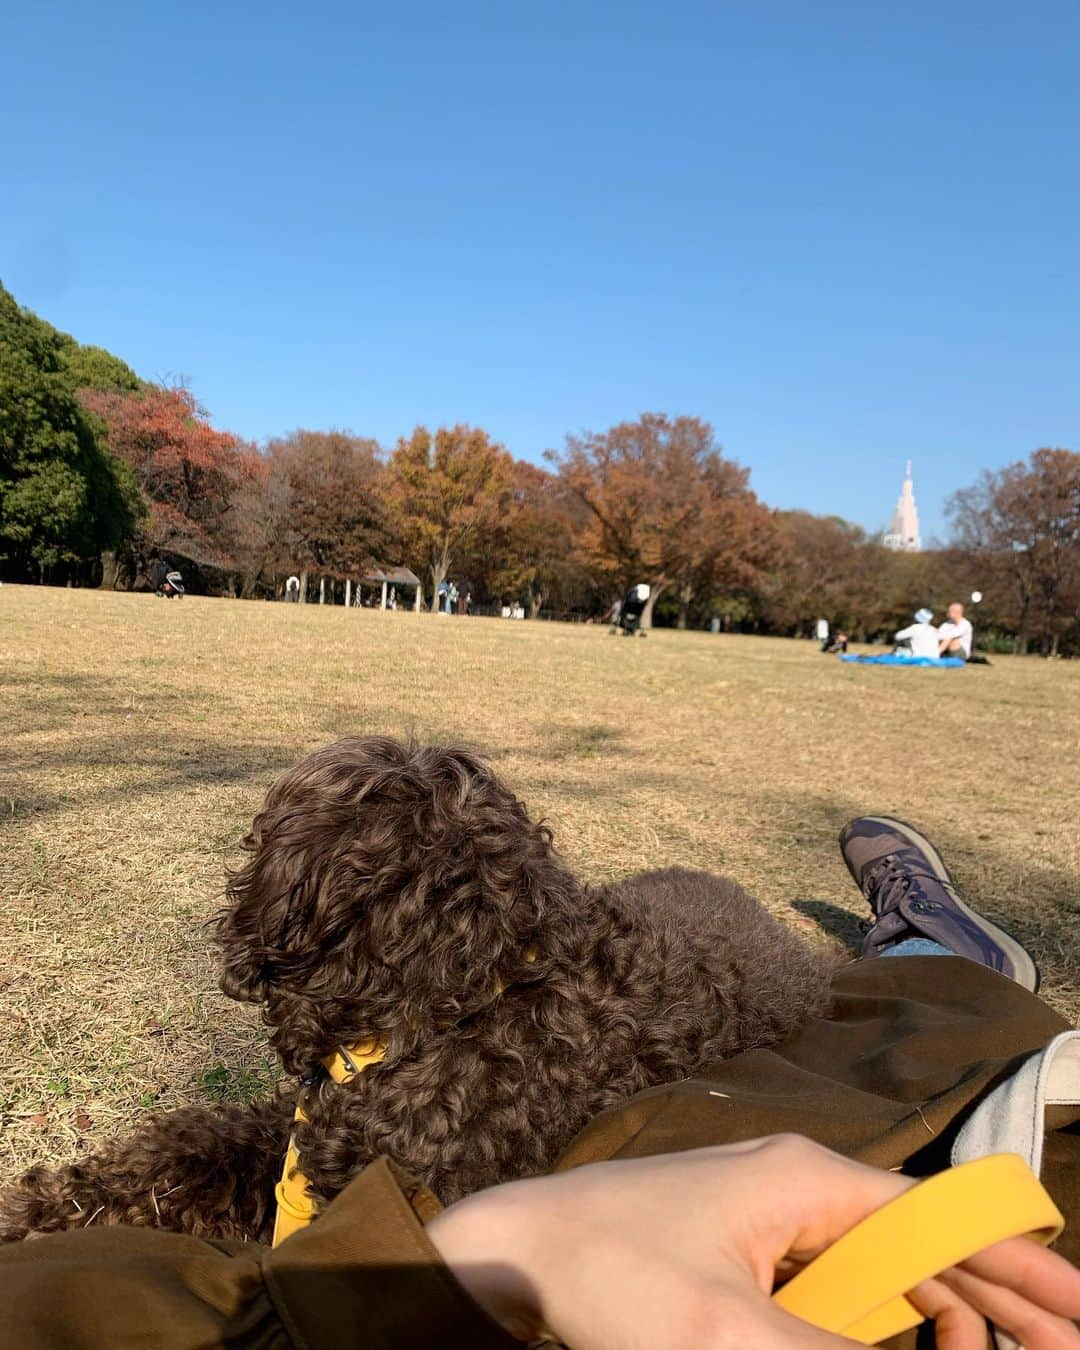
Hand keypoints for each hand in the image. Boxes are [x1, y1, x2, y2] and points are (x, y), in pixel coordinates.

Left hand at [428, 1135, 1079, 1347]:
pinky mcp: (737, 1245)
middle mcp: (795, 1183)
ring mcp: (765, 1213)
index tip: (1079, 1312)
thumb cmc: (610, 1275)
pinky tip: (915, 1341)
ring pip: (880, 1266)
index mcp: (807, 1178)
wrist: (510, 1254)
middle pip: (921, 1241)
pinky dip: (880, 1318)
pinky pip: (831, 1283)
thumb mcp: (730, 1337)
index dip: (1016, 1266)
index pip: (939, 1222)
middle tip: (1068, 1340)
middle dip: (996, 1293)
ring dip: (944, 1311)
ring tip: (1007, 1349)